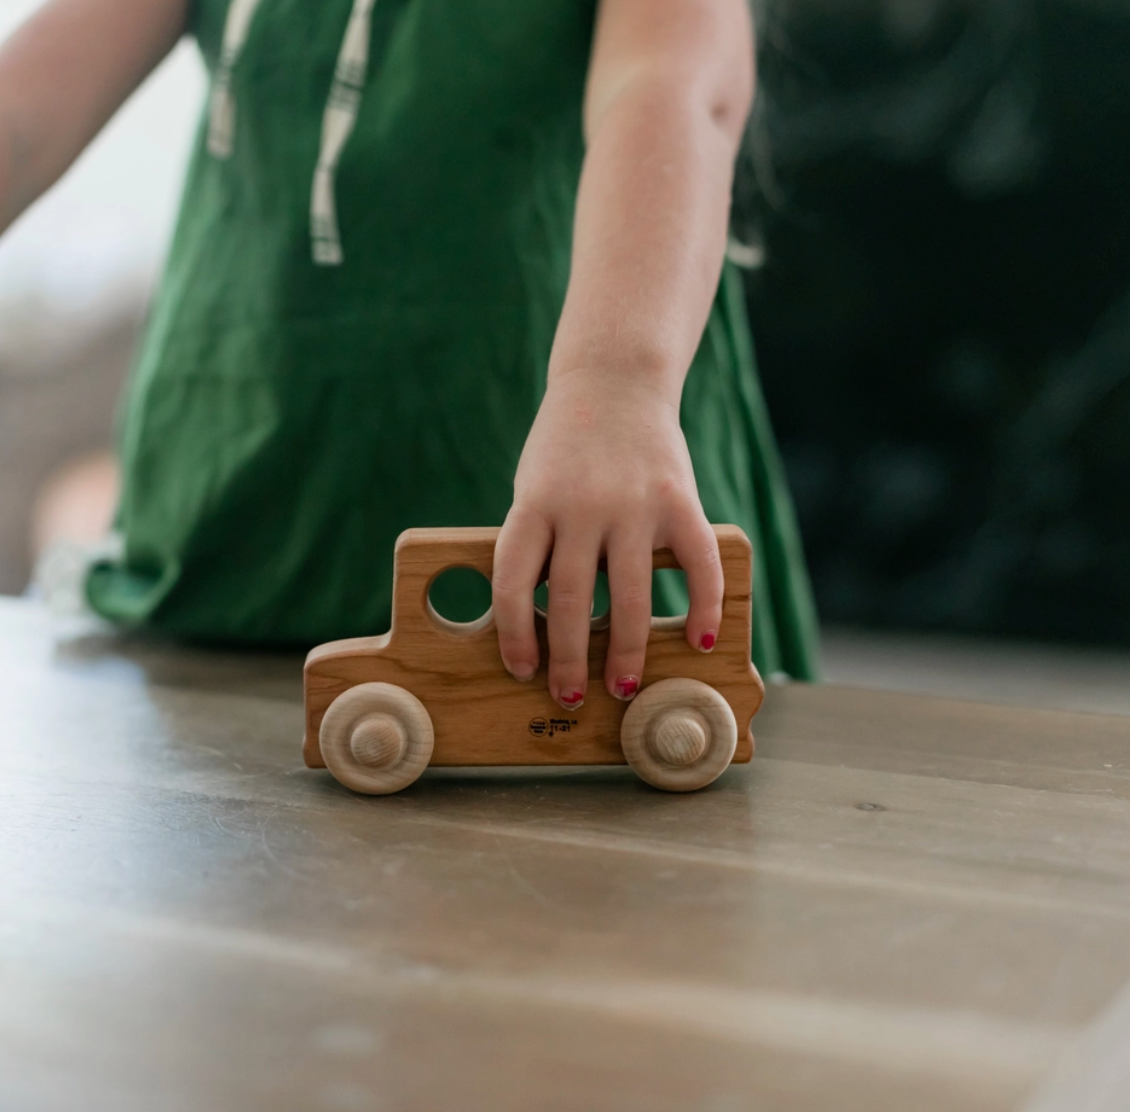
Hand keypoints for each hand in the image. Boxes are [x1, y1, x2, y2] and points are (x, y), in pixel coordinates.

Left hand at [492, 372, 722, 709]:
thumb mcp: (534, 488)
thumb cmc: (566, 449)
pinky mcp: (680, 500)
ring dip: (624, 650)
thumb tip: (547, 625)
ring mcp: (634, 504)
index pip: (513, 584)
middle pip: (568, 601)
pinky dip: (702, 606)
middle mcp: (582, 506)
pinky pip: (697, 565)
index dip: (515, 636)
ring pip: (628, 596)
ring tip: (622, 685)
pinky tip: (700, 639)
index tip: (523, 670)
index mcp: (534, 504)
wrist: (614, 381)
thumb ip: (539, 545)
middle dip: (568, 660)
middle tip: (569, 697)